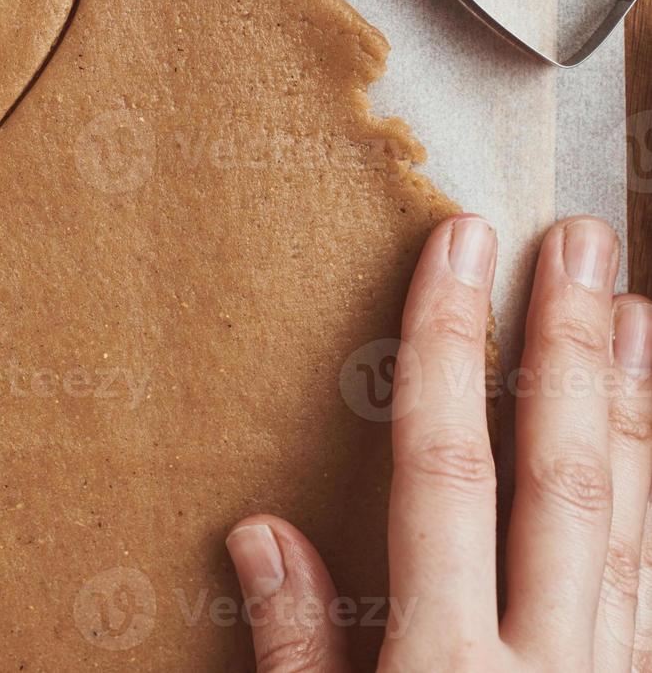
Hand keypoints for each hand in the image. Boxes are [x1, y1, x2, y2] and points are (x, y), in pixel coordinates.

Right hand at [225, 214, 651, 670]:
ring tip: (636, 310)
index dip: (448, 349)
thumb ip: (296, 646)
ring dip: (629, 409)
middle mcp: (545, 662)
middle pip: (560, 477)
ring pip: (630, 523)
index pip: (443, 469)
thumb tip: (260, 533)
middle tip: (581, 243)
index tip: (459, 253)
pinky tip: (644, 450)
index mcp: (446, 664)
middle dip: (569, 348)